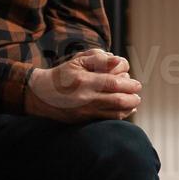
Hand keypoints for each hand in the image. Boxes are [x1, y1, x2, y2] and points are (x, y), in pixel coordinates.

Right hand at [25, 48, 140, 121]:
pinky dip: (120, 115)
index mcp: (84, 80)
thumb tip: (118, 61)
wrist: (40, 95)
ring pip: (115, 113)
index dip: (130, 85)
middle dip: (133, 97)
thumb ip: (98, 58)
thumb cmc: (62, 75)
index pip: (114, 83)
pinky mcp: (84, 121)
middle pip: (118, 100)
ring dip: (129, 107)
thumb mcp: (77, 61)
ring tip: (134, 101)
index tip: (137, 84)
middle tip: (138, 93)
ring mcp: (85, 111)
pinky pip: (107, 120)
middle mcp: (86, 97)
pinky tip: (125, 110)